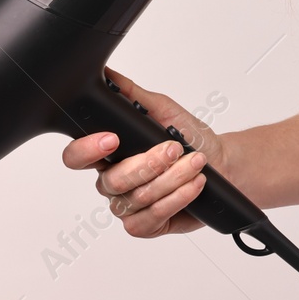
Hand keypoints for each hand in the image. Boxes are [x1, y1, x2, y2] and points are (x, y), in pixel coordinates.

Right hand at [60, 68, 231, 238]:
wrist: (222, 165)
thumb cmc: (190, 138)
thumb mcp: (163, 109)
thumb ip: (131, 94)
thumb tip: (107, 74)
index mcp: (109, 153)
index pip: (77, 156)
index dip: (87, 150)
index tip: (113, 139)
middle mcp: (112, 181)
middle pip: (112, 180)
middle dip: (148, 163)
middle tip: (174, 148)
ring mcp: (126, 206)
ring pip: (136, 198)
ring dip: (171, 178)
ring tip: (195, 163)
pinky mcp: (144, 225)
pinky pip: (150, 218)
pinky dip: (176, 199)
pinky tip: (193, 185)